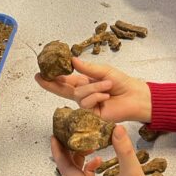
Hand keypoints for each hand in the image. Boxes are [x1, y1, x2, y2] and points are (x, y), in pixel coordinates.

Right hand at [35, 55, 150, 123]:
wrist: (135, 97)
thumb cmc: (122, 83)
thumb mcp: (104, 71)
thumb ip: (87, 68)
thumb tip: (72, 60)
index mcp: (85, 83)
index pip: (65, 81)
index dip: (53, 78)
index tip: (41, 73)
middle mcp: (84, 95)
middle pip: (63, 90)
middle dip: (51, 84)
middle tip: (41, 78)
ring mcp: (87, 106)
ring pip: (79, 95)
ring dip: (94, 88)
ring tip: (108, 86)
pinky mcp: (92, 115)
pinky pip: (86, 104)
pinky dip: (96, 96)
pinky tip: (106, 96)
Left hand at [51, 125, 171, 175]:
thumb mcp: (132, 173)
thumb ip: (123, 149)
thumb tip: (116, 128)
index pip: (65, 169)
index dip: (58, 152)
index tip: (54, 136)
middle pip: (70, 172)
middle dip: (68, 153)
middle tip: (69, 134)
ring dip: (79, 160)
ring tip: (85, 144)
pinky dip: (90, 168)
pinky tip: (99, 160)